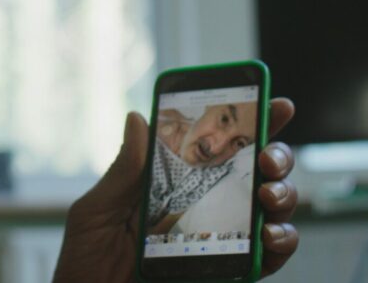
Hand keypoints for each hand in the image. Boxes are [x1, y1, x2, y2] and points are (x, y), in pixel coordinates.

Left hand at [53, 98, 298, 281]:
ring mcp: (220, 240)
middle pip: (255, 173)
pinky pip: (267, 257)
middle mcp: (203, 208)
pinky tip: (270, 234)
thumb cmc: (85, 263)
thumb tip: (137, 118)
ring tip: (268, 195)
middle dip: (275, 155)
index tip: (272, 103)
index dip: (248, 123)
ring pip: (270, 209)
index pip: (213, 148)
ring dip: (282, 195)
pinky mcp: (229, 273)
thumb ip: (124, 171)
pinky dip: (281, 243)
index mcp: (171, 184)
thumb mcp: (97, 212)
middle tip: (267, 156)